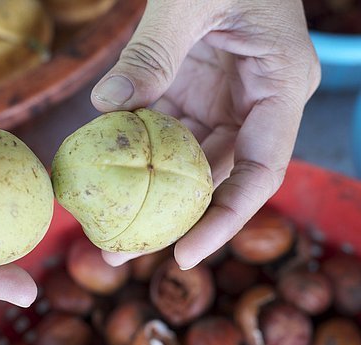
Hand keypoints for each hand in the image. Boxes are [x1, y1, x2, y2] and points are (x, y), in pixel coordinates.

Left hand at [91, 0, 319, 268]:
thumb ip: (152, 52)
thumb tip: (107, 107)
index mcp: (280, 83)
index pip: (260, 170)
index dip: (225, 220)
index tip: (183, 255)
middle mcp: (257, 100)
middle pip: (217, 176)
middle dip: (170, 217)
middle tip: (118, 249)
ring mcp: (224, 97)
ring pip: (187, 159)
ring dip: (146, 190)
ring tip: (101, 224)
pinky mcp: (195, 89)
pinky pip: (165, 130)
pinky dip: (136, 150)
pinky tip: (102, 172)